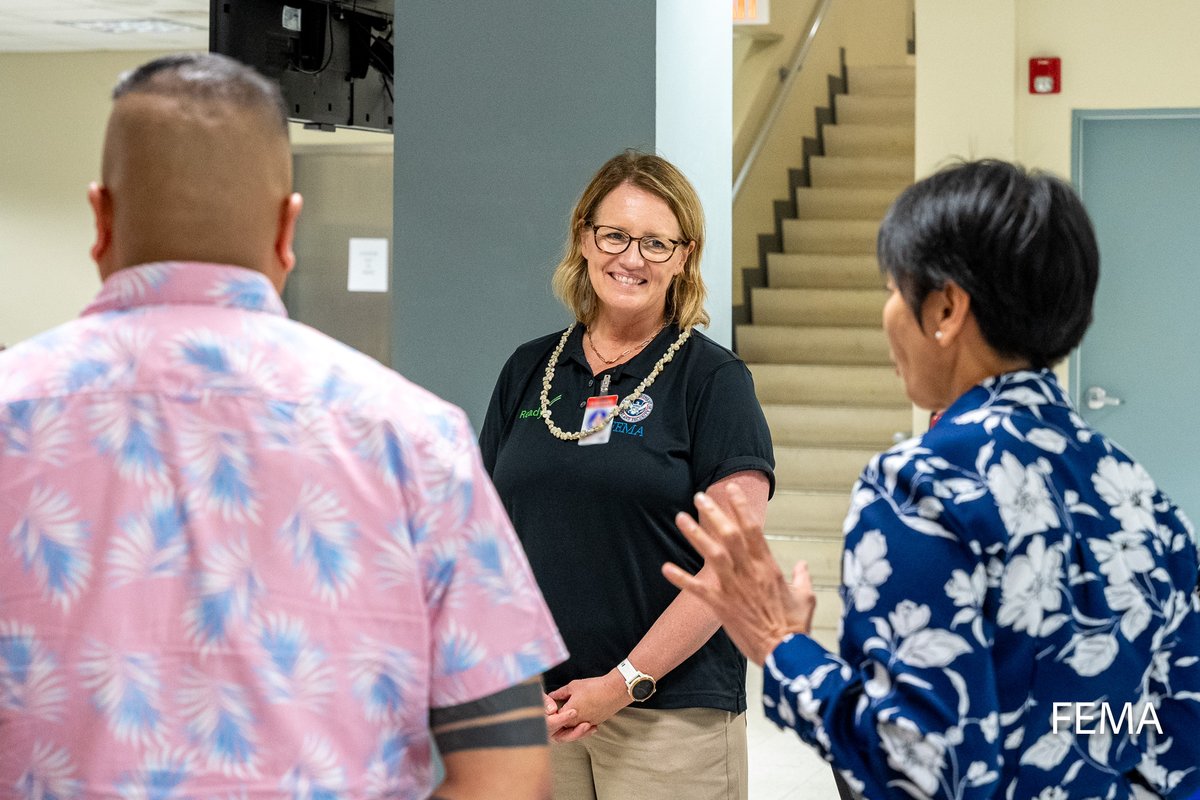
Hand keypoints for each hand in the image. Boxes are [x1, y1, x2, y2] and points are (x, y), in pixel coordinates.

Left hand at [546, 671, 628, 741]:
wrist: (615, 690)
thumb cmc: (594, 687)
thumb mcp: (574, 686)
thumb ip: (560, 693)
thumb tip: (551, 695)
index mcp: (569, 713)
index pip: (556, 718)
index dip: (553, 712)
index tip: (553, 707)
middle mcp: (577, 722)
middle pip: (564, 725)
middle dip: (562, 718)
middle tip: (562, 708)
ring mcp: (588, 724)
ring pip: (575, 727)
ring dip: (573, 721)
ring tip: (573, 709)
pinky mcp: (596, 723)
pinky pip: (586, 726)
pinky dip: (583, 721)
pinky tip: (583, 711)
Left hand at [663, 485, 815, 665]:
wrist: (784, 652)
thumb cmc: (796, 626)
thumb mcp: (806, 597)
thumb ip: (802, 578)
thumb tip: (803, 566)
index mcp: (769, 567)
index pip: (753, 529)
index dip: (741, 507)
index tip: (731, 489)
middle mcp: (749, 572)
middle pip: (729, 535)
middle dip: (714, 513)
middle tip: (700, 496)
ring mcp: (734, 588)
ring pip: (712, 555)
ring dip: (695, 535)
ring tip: (681, 518)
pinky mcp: (721, 606)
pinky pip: (698, 589)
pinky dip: (681, 578)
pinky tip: (665, 567)